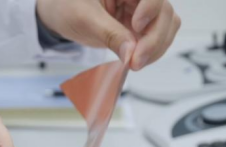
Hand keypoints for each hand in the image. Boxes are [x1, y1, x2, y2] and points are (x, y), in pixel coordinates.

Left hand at [36, 0, 180, 70]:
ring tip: (135, 62)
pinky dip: (151, 52)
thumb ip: (110, 34)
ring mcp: (142, 11)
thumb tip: (131, 54)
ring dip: (156, 48)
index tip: (135, 26)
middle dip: (154, 39)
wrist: (59, 14)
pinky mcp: (140, 27)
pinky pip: (158, 38)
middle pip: (165, 13)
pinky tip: (136, 60)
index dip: (150, 9)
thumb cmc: (66, 6)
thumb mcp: (85, 19)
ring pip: (167, 26)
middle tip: (136, 61)